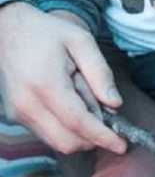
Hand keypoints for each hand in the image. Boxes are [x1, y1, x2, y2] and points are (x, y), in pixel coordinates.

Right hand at [0, 2, 125, 153]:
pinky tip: (71, 101)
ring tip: (84, 96)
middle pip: (67, 141)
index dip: (102, 137)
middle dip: (93, 137)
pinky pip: (46, 133)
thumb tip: (115, 104)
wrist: (9, 31)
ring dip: (80, 132)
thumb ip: (100, 73)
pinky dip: (66, 127)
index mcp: (46, 84)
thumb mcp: (82, 41)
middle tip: (107, 114)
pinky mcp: (15, 117)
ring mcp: (18, 114)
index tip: (122, 145)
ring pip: (56, 141)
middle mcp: (28, 105)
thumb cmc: (47, 33)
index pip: (78, 122)